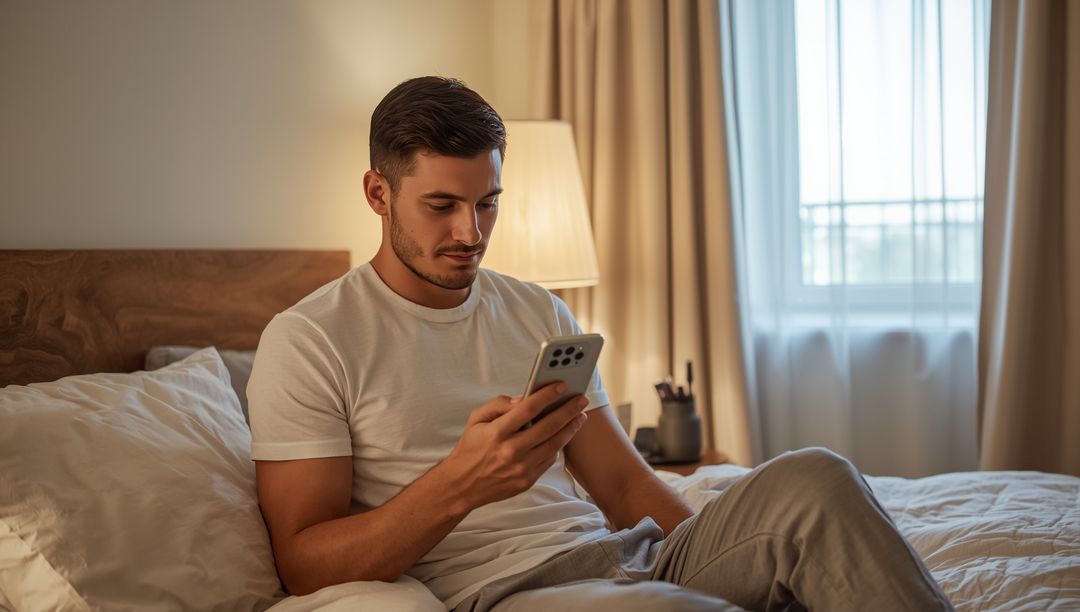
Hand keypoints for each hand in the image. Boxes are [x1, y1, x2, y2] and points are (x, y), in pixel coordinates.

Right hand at [437, 382, 589, 509]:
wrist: (462, 485)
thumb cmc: (470, 448)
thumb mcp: (476, 419)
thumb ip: (499, 405)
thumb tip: (524, 399)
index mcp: (497, 433)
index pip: (528, 409)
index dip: (547, 395)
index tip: (561, 385)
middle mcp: (511, 451)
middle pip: (548, 426)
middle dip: (568, 410)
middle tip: (581, 399)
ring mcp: (521, 468)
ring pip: (554, 445)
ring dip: (570, 429)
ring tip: (580, 416)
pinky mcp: (527, 481)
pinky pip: (548, 460)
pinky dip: (558, 446)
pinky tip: (564, 435)